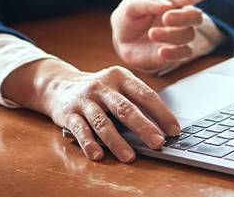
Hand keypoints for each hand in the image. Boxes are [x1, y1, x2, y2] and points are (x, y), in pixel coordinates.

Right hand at [3, 59, 179, 162]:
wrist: (59, 85)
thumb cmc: (98, 90)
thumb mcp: (117, 86)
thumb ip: (135, 101)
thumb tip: (162, 127)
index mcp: (120, 76)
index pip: (145, 94)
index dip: (161, 113)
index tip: (174, 130)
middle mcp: (103, 86)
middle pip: (125, 108)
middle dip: (144, 127)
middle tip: (158, 143)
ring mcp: (85, 100)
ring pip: (103, 122)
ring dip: (117, 141)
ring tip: (130, 157)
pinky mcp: (69, 113)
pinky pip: (80, 130)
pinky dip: (89, 143)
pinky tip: (98, 155)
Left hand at [111, 0, 224, 71]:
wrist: (122, 41)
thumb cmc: (129, 18)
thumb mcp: (130, 5)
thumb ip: (147, 2)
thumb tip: (167, 4)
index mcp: (171, 0)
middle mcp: (179, 17)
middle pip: (195, 16)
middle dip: (183, 17)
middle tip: (166, 18)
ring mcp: (178, 36)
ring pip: (188, 35)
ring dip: (171, 35)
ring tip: (152, 34)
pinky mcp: (175, 53)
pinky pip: (184, 53)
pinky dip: (174, 52)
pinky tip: (161, 51)